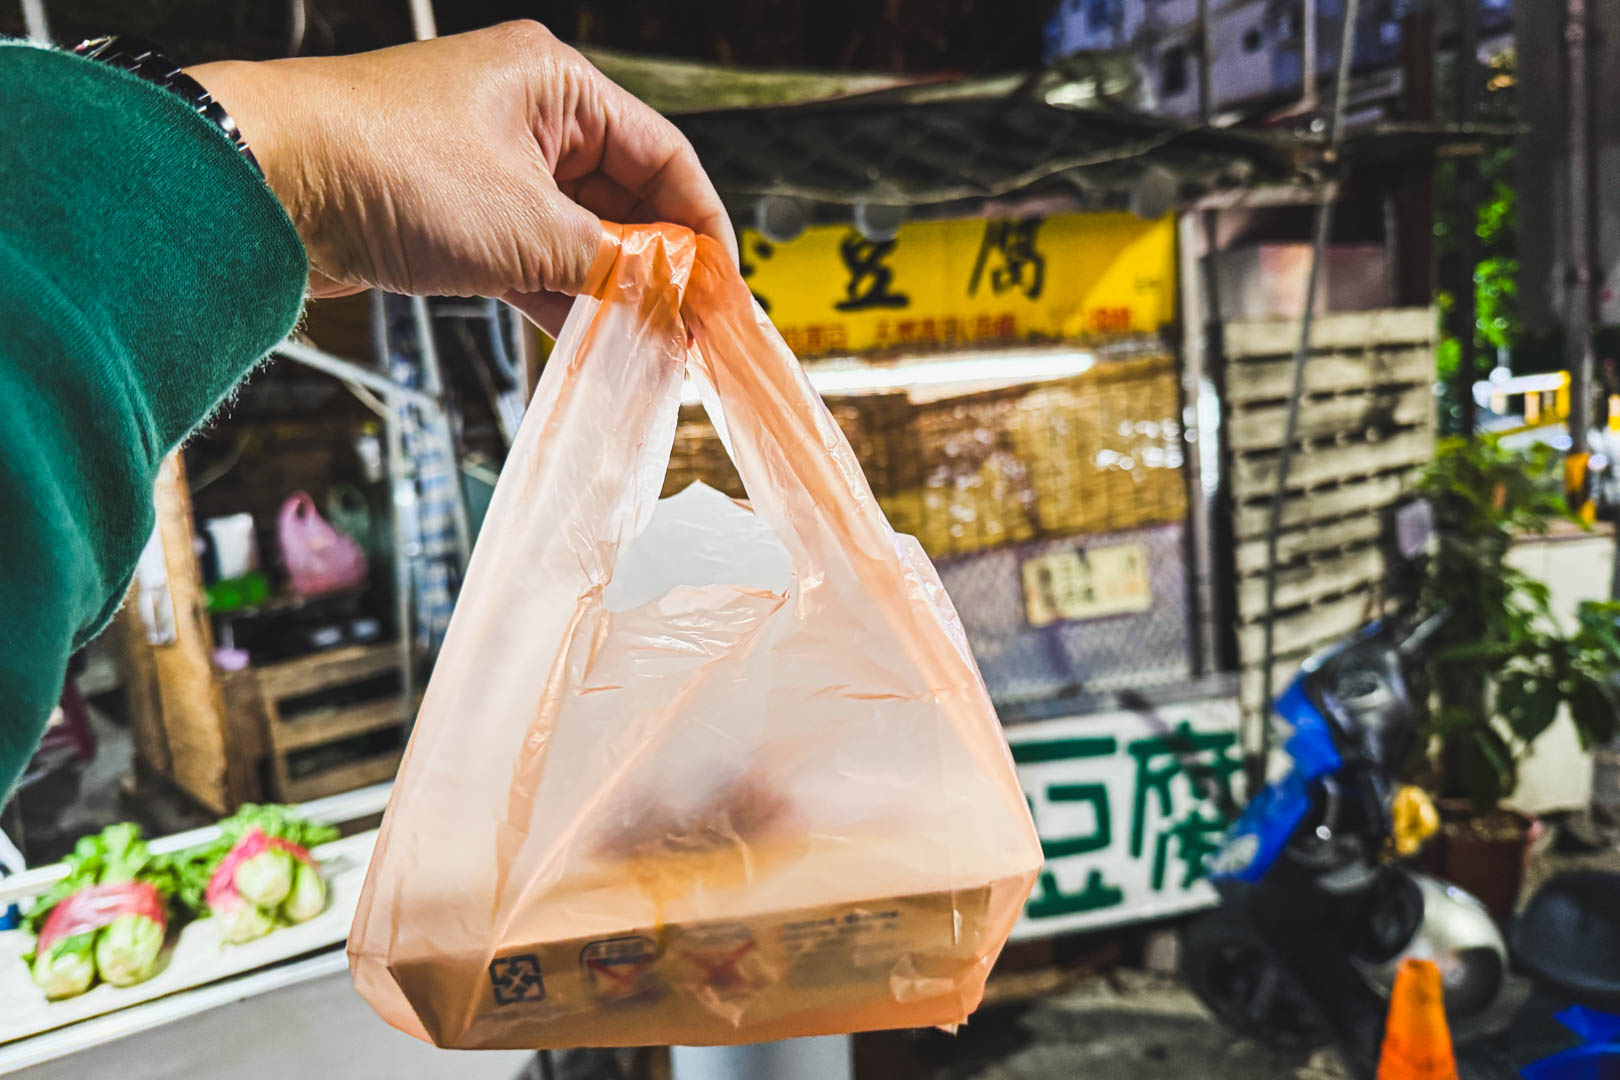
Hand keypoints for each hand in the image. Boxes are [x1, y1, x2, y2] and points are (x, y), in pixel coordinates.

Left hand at [188, 21, 736, 332]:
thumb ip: (609, 267)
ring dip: (610, 290)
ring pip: (577, 235)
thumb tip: (668, 302)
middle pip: (624, 199)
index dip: (702, 227)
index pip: (664, 157)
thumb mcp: (525, 226)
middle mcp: (527, 117)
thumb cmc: (384, 166)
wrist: (265, 185)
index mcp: (556, 85)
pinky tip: (591, 341)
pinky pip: (531, 258)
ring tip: (648, 344)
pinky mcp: (454, 215)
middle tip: (690, 328)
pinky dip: (561, 297)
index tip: (723, 288)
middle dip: (658, 267)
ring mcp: (489, 167)